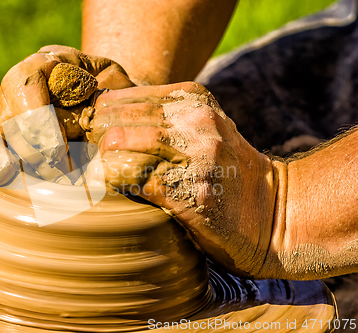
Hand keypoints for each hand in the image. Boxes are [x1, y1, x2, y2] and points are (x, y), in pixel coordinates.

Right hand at [0, 45, 134, 188]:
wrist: (112, 108)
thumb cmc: (119, 99)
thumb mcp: (121, 91)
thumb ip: (105, 104)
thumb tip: (91, 137)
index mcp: (48, 66)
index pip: (24, 82)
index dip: (36, 120)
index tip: (58, 153)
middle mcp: (19, 89)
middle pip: (4, 114)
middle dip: (27, 150)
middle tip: (57, 175)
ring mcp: (2, 114)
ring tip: (5, 177)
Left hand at [90, 82, 278, 278]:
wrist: (271, 212)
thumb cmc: (223, 170)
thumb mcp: (198, 127)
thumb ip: (159, 118)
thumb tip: (101, 122)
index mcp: (191, 97)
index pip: (120, 98)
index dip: (99, 120)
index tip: (92, 138)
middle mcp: (193, 119)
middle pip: (115, 119)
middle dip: (95, 140)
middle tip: (91, 158)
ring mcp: (194, 153)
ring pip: (118, 144)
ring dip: (103, 161)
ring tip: (104, 174)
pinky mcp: (189, 189)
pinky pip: (131, 178)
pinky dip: (117, 184)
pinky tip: (119, 191)